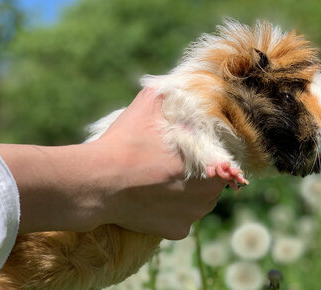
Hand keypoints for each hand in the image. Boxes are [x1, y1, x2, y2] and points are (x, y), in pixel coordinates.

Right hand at [94, 88, 226, 238]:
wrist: (98, 183)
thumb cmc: (127, 143)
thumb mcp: (150, 104)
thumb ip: (172, 92)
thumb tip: (181, 84)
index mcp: (211, 166)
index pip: (221, 160)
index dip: (204, 152)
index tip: (185, 150)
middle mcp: (209, 196)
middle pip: (211, 181)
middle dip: (197, 172)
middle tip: (171, 164)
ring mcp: (193, 216)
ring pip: (198, 202)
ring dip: (187, 193)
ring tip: (161, 180)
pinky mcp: (176, 232)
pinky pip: (181, 219)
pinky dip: (172, 211)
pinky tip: (154, 199)